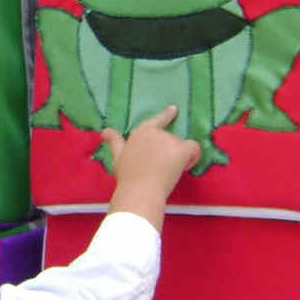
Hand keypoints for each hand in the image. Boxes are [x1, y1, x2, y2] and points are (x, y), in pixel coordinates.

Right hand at [102, 105, 201, 230]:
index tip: (174, 109)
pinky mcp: (181, 149)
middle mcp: (155, 133)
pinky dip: (193, 157)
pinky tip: (186, 166)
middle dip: (169, 152)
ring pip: (181, 146)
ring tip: (168, 173)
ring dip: (178, 157)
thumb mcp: (117, 158)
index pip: (155, 121)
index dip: (166, 115)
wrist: (140, 191)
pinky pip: (194, 149)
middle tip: (162, 169)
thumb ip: (115, 142)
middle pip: (169, 139)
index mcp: (140, 133)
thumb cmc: (127, 177)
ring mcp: (169, 140)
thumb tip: (105, 131)